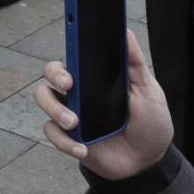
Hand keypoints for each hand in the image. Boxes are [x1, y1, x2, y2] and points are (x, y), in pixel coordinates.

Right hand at [36, 30, 173, 180]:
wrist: (149, 161)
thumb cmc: (149, 123)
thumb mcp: (148, 90)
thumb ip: (134, 63)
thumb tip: (125, 32)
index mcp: (94, 79)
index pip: (72, 58)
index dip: (66, 49)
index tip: (70, 55)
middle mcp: (78, 93)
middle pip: (49, 75)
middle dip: (54, 77)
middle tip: (69, 86)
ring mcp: (70, 114)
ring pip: (44, 100)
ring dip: (55, 110)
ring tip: (74, 123)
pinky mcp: (68, 137)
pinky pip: (51, 132)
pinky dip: (64, 141)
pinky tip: (84, 148)